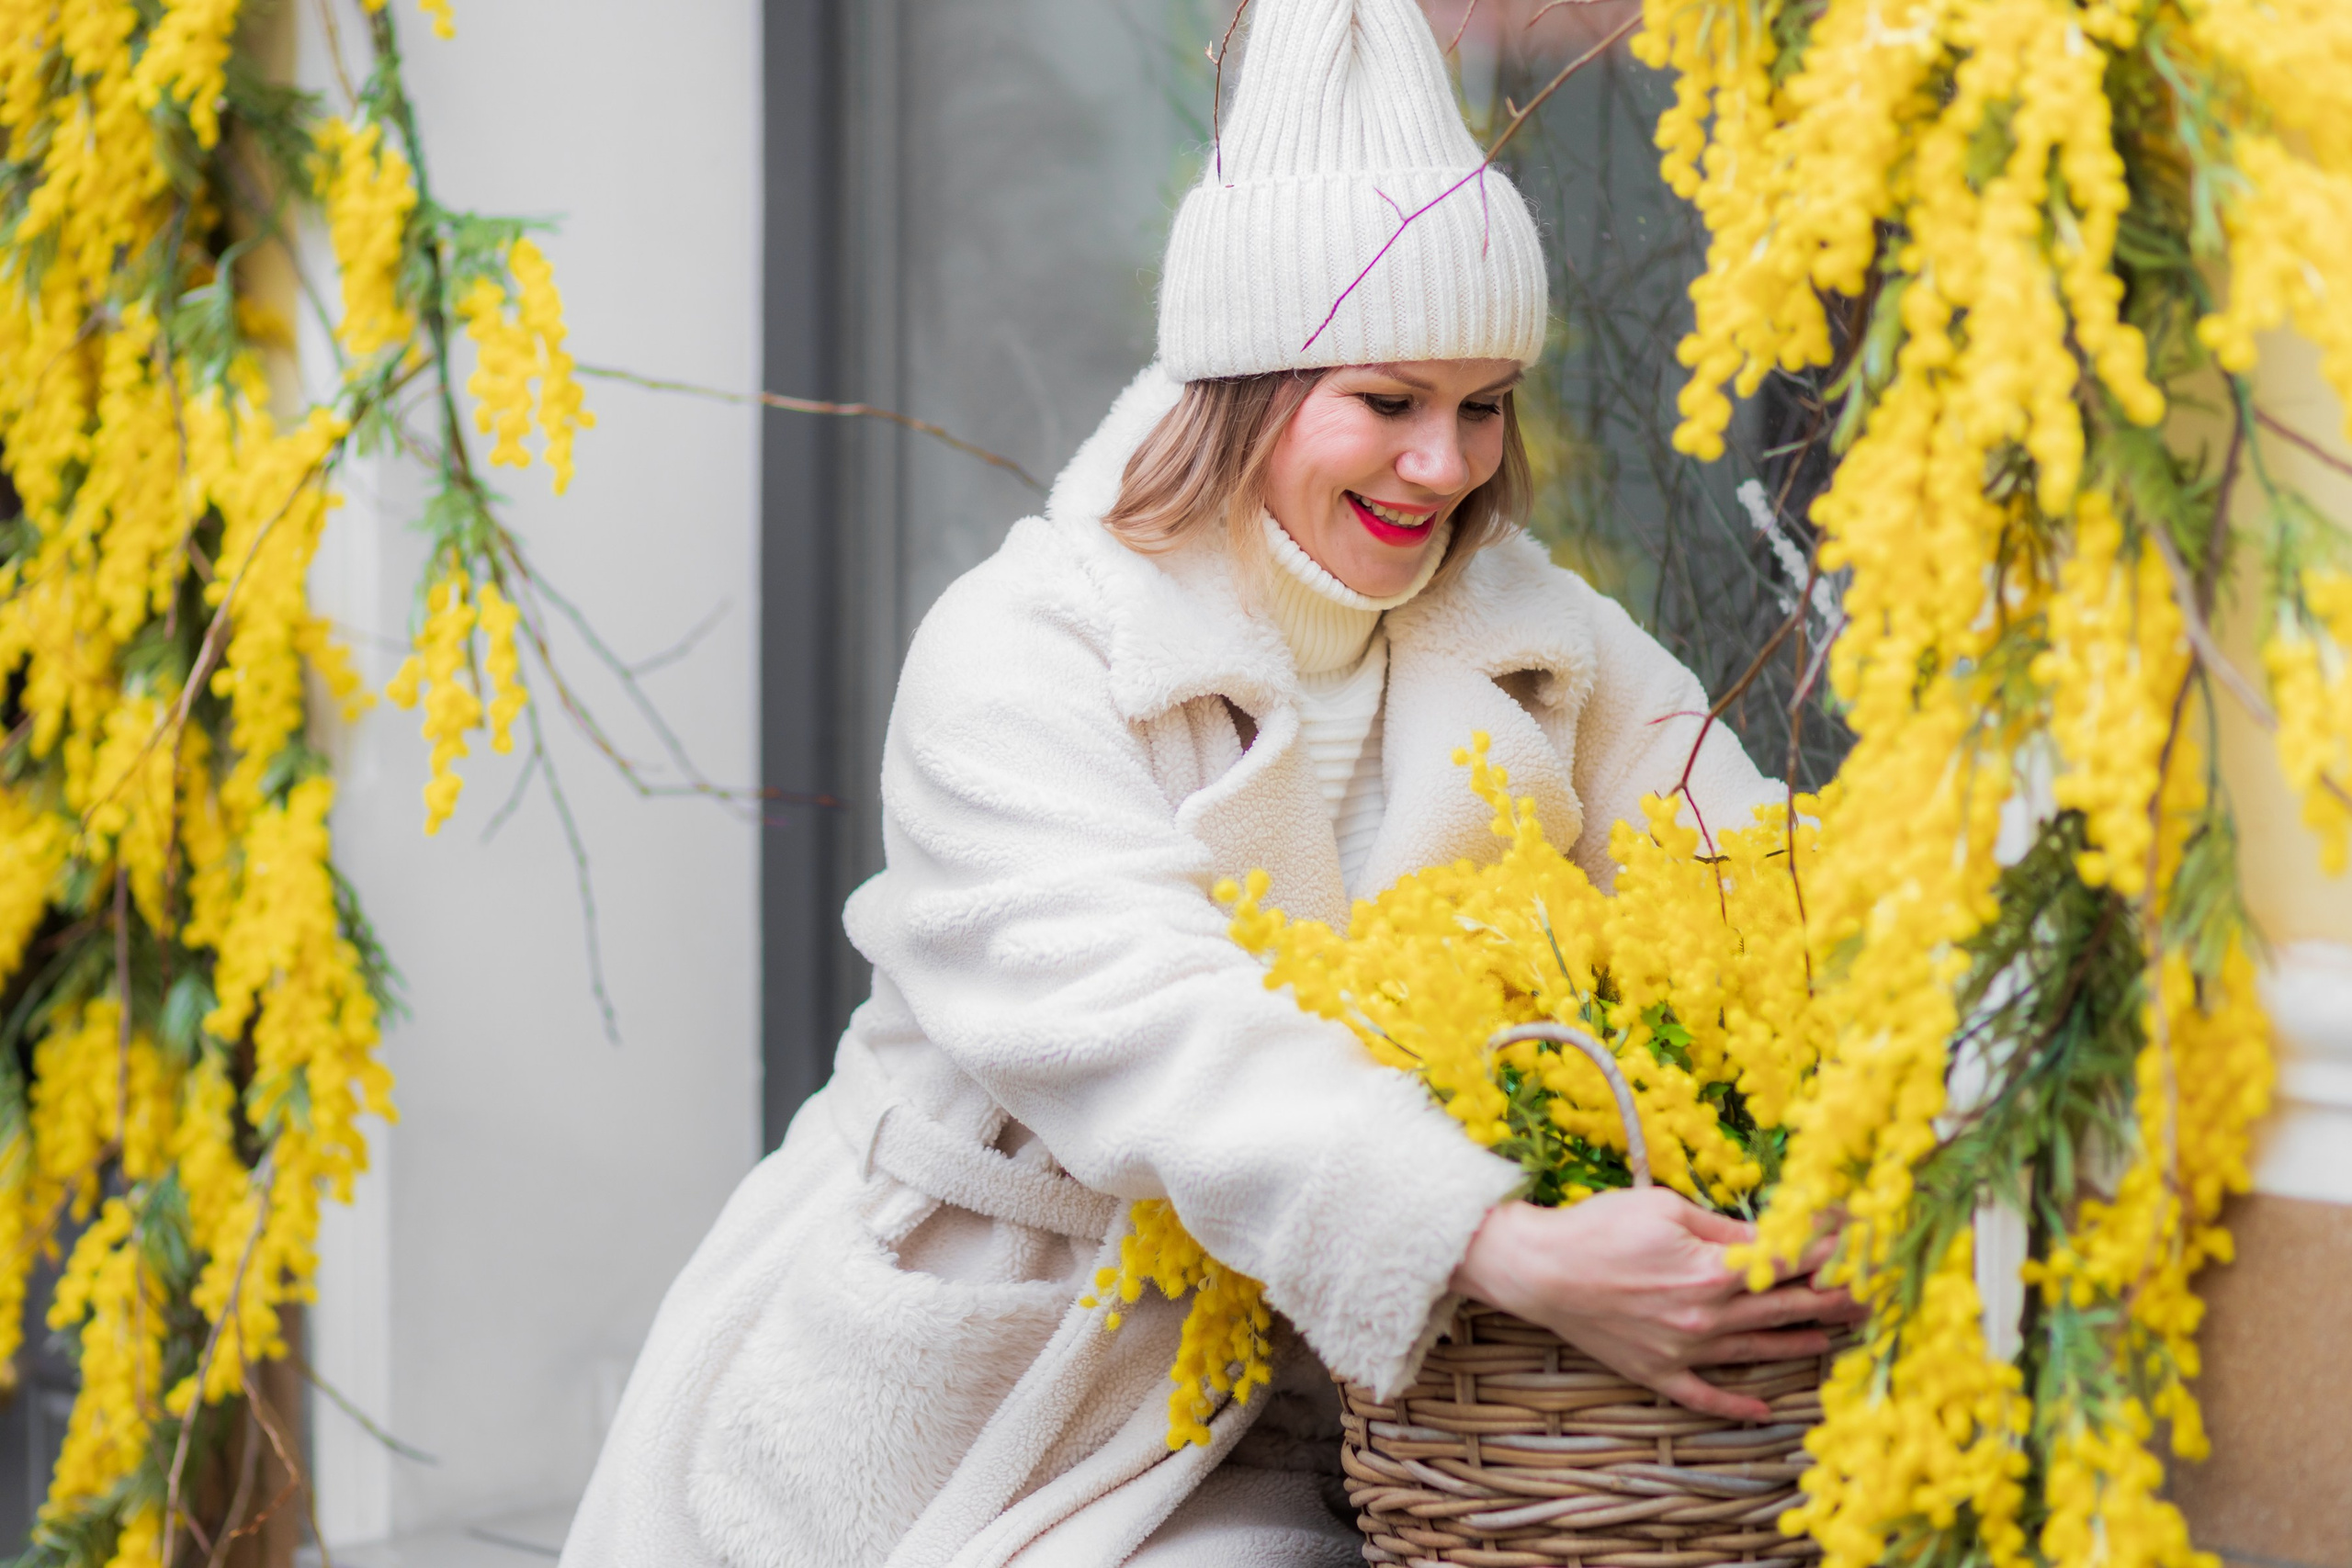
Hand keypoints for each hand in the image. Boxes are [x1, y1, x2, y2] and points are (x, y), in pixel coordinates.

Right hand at [1447, 1189, 1863, 1421]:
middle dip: (1832, 1300)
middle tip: (1869, 1297)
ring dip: (1799, 1344)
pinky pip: (1705, 1395)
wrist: (1538, 1270)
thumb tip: (1764, 1237)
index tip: (1860, 1247)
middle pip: (1783, 1309)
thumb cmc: (1598, 1228)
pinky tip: (1763, 1407)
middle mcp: (1705, 1318)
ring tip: (1832, 1338)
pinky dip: (1736, 1403)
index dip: (1829, 1252)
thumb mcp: (1664, 1207)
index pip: (1788, 1263)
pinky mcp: (1657, 1372)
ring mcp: (1682, 1351)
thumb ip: (1721, 1228)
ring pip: (1755, 1350)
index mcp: (1712, 1272)